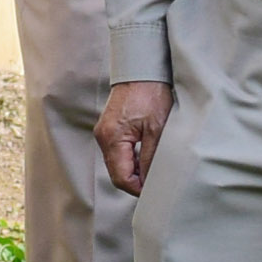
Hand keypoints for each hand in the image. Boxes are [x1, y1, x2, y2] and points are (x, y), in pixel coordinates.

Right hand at [96, 81, 170, 197]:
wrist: (141, 71)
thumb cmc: (151, 95)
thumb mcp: (157, 129)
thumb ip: (152, 158)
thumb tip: (151, 182)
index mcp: (112, 139)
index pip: (121, 178)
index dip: (139, 189)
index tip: (157, 190)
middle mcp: (103, 138)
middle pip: (117, 174)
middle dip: (136, 182)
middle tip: (158, 182)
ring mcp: (104, 133)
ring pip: (118, 165)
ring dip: (135, 171)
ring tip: (155, 169)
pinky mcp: (109, 129)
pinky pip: (118, 154)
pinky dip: (132, 160)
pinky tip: (147, 157)